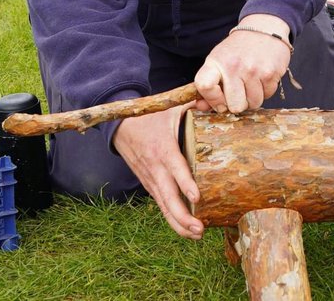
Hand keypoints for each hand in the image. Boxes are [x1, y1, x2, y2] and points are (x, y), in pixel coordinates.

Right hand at [112, 104, 203, 239]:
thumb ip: (193, 105)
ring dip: (178, 223)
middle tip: (200, 228)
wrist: (120, 127)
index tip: (196, 197)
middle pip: (167, 197)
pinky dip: (172, 218)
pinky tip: (186, 229)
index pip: (175, 168)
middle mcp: (156, 168)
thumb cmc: (151, 118)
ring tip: (197, 234)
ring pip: (163, 206)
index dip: (185, 183)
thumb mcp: (170, 108)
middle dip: (182, 215)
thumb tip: (213, 101)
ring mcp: (151, 179)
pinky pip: (161, 204)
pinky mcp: (149, 184)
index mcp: (163, 149)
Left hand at [194, 14, 291, 113]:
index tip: (219, 102)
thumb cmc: (239, 48)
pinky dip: (265, 91)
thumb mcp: (218, 60)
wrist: (263, 28)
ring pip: (253, 104)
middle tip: (239, 93)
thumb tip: (201, 107)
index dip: (212, 100)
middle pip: (234, 105)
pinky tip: (262, 78)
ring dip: (252, 98)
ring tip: (251, 83)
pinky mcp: (271, 73)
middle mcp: (234, 66)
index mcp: (216, 62)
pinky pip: (267, 95)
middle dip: (237, 104)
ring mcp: (254, 71)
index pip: (205, 86)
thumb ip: (208, 84)